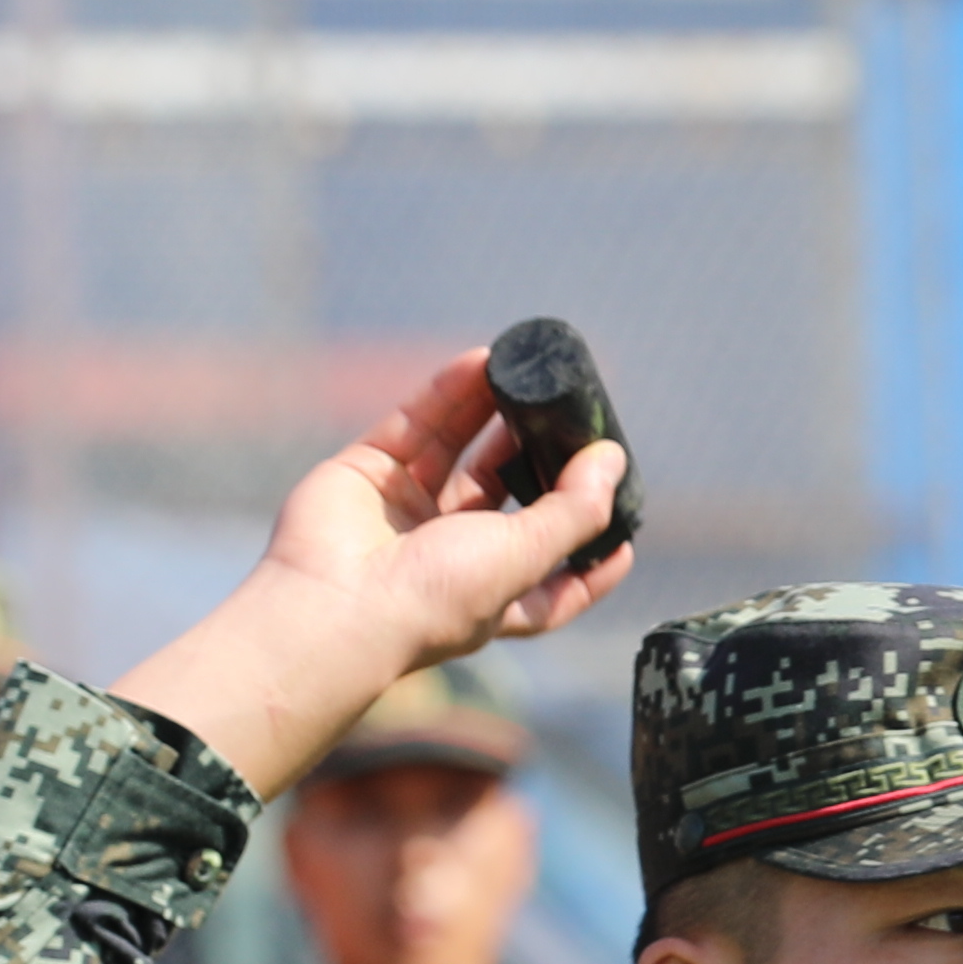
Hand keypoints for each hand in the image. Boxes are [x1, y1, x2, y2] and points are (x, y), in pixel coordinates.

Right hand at [104, 349, 633, 805]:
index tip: (628, 529)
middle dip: (538, 458)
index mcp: (496, 595)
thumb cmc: (434, 597)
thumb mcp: (524, 556)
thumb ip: (574, 510)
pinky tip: (481, 362)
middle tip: (572, 416)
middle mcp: (452, 556)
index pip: (557, 581)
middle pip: (506, 498)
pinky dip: (447, 394)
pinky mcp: (369, 475)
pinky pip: (416, 426)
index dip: (591, 557)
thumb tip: (612, 462)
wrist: (334, 601)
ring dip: (494, 413)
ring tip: (530, 374)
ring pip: (460, 453)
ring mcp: (407, 515)